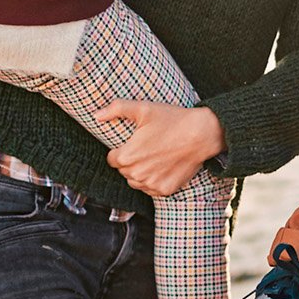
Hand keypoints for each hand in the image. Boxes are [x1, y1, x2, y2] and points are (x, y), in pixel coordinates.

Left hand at [94, 100, 226, 195]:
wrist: (202, 134)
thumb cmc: (172, 120)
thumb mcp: (143, 108)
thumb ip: (116, 109)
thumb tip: (96, 115)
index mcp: (127, 156)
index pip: (112, 159)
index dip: (121, 150)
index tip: (134, 143)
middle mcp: (136, 174)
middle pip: (124, 171)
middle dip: (131, 161)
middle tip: (147, 147)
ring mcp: (151, 184)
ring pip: (136, 182)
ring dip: (140, 173)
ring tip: (154, 157)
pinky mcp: (165, 190)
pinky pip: (151, 189)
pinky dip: (154, 180)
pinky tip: (163, 166)